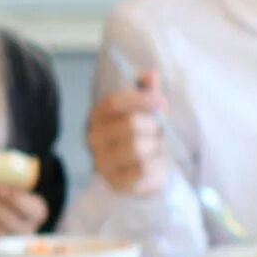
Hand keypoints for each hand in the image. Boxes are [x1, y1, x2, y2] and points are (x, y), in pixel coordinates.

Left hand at [0, 184, 48, 256]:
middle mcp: (26, 232)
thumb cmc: (8, 191)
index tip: (2, 187)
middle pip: (7, 221)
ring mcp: (7, 244)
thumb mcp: (14, 181)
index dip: (17, 200)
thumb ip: (5, 173)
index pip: (31, 209)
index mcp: (37, 213)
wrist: (3, 214)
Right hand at [87, 67, 167, 195]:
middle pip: (130, 124)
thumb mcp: (146, 111)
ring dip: (154, 147)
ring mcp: (102, 161)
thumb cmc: (144, 136)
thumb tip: (151, 74)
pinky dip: (155, 166)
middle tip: (158, 132)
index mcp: (99, 116)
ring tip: (155, 149)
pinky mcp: (115, 182)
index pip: (114, 102)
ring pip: (137, 148)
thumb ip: (147, 92)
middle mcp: (94, 138)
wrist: (142, 172)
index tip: (161, 102)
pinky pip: (142, 170)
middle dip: (153, 127)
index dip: (140, 99)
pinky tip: (153, 165)